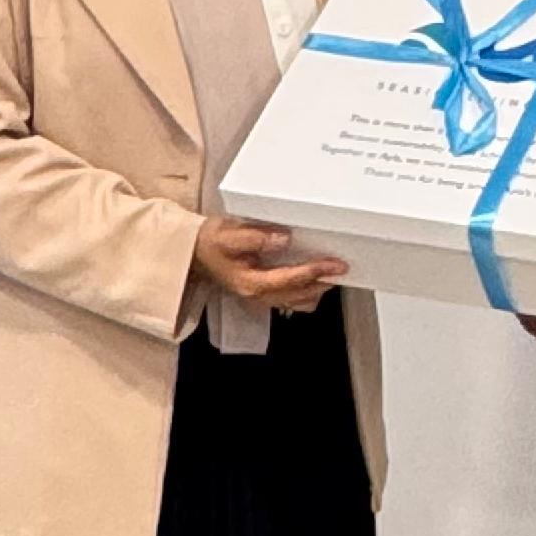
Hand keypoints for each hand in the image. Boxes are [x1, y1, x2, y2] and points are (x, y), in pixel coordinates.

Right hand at [190, 215, 348, 314]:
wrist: (193, 252)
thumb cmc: (210, 242)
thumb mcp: (229, 234)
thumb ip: (257, 237)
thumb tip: (285, 238)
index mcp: (251, 283)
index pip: (290, 279)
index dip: (315, 271)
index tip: (335, 264)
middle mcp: (258, 295)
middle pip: (299, 295)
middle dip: (322, 282)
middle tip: (342, 268)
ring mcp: (260, 297)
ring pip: (297, 302)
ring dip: (316, 290)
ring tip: (332, 275)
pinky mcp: (262, 293)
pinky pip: (290, 300)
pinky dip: (306, 291)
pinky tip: (314, 280)